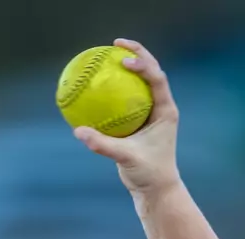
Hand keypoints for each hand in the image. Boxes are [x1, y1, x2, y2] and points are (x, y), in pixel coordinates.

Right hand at [74, 38, 181, 195]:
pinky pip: (124, 98)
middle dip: (136, 53)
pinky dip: (112, 89)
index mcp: (165, 111)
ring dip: (126, 65)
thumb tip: (79, 132)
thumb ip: (103, 145)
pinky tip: (93, 84)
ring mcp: (150, 113)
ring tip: (106, 53)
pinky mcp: (139, 120)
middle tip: (116, 43)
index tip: (124, 62)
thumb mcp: (127, 159)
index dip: (144, 65)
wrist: (156, 189)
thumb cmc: (149, 174)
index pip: (157, 79)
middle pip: (151, 71)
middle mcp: (160, 107)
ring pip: (139, 82)